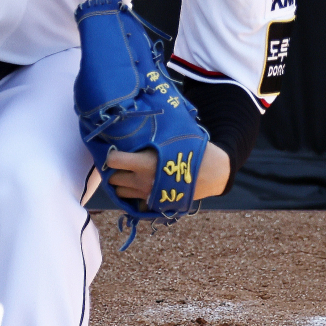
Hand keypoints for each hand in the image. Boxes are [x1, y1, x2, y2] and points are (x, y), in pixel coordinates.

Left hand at [107, 141, 229, 201]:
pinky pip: (134, 201)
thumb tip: (135, 122)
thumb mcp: (172, 138)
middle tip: (121, 163)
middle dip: (114, 170)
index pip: (113, 161)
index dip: (111, 155)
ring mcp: (148, 194)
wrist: (214, 173)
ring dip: (122, 183)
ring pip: (120, 192)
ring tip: (128, 173)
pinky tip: (138, 185)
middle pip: (113, 179)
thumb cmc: (193, 150)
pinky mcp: (155, 203)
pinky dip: (132, 194)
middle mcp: (142, 181)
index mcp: (145, 163)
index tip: (115, 150)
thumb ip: (151, 136)